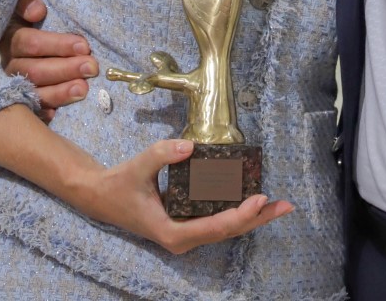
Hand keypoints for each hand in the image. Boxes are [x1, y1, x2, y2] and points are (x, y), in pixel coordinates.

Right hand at [0, 0, 95, 120]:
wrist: (38, 40)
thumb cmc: (37, 17)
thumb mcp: (28, 3)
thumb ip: (26, 0)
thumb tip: (37, 11)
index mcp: (11, 38)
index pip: (29, 42)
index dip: (56, 44)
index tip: (84, 46)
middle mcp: (10, 64)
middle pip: (33, 71)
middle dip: (64, 69)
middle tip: (91, 67)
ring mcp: (14, 86)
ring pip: (33, 93)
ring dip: (59, 93)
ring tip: (83, 90)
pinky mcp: (22, 103)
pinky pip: (31, 112)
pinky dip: (44, 114)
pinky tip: (57, 115)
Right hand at [78, 139, 293, 254]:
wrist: (100, 196)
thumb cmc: (119, 185)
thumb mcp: (138, 166)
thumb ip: (162, 154)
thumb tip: (189, 146)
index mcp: (171, 232)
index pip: (214, 228)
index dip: (239, 215)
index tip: (259, 199)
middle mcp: (182, 239)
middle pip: (227, 232)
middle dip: (257, 219)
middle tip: (284, 205)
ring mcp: (185, 234)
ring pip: (225, 229)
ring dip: (252, 217)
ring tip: (278, 205)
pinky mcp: (186, 225)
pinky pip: (217, 221)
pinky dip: (237, 212)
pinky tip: (254, 200)